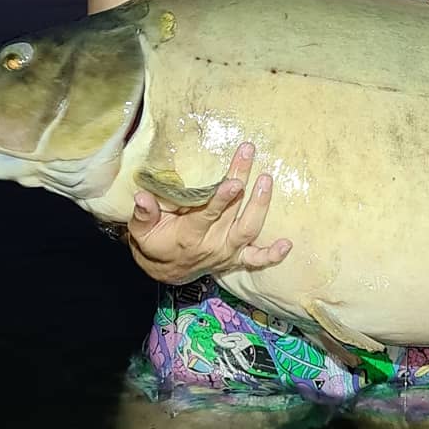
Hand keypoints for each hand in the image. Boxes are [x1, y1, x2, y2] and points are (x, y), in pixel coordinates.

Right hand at [125, 142, 291, 284]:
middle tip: (247, 156)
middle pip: (231, 213)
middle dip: (241, 181)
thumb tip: (141, 197)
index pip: (207, 214)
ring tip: (266, 180)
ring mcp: (227, 252)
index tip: (234, 182)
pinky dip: (272, 254)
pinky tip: (287, 243)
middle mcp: (212, 245)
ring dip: (260, 205)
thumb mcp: (142, 232)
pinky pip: (257, 259)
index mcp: (189, 236)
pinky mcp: (236, 258)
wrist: (165, 272)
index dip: (221, 199)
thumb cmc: (154, 244)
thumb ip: (143, 215)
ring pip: (248, 229)